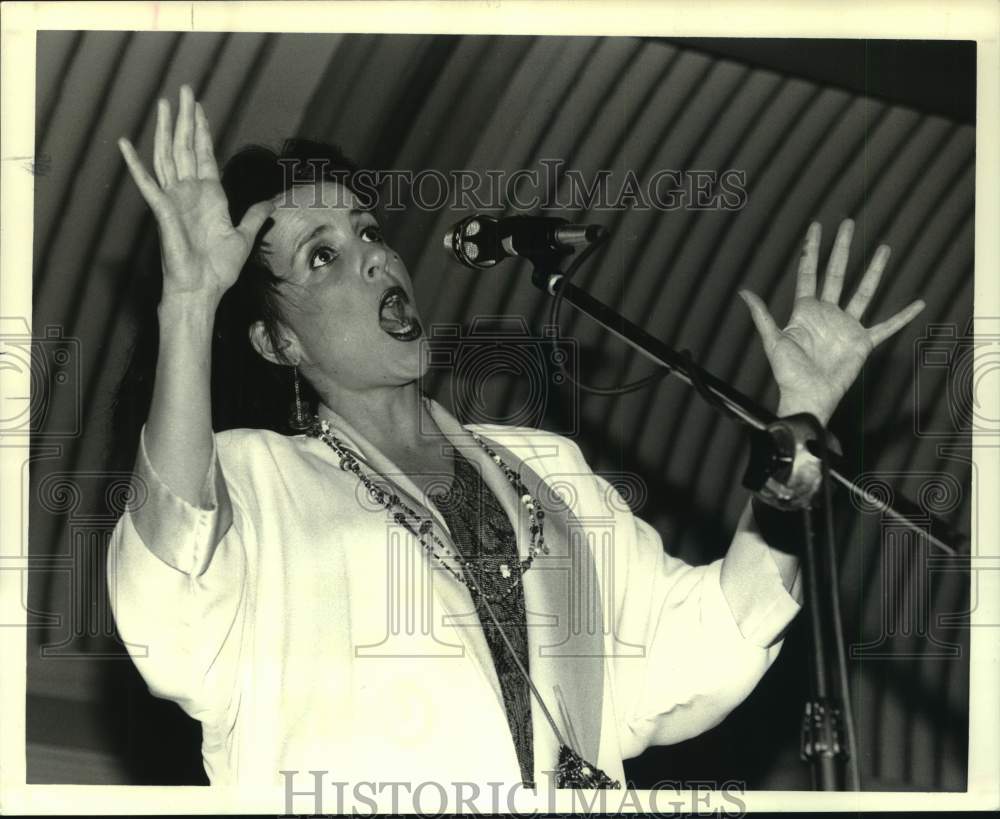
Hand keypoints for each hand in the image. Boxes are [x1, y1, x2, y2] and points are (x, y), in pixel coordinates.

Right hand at [118, 85, 273, 302]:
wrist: (202, 289)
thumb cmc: (218, 269)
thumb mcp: (244, 237)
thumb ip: (254, 216)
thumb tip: (270, 204)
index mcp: (209, 195)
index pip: (204, 154)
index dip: (203, 130)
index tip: (199, 107)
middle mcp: (189, 192)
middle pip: (185, 146)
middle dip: (185, 118)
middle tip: (183, 89)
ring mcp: (174, 199)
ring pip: (167, 156)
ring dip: (166, 129)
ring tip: (164, 104)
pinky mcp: (163, 210)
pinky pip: (146, 183)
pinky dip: (135, 163)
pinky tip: (125, 143)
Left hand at [739, 219, 924, 425]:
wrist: (808, 396)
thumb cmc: (788, 373)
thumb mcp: (772, 341)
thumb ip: (762, 316)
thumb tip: (744, 292)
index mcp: (805, 311)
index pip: (809, 272)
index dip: (812, 250)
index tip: (817, 227)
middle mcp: (828, 313)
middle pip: (837, 273)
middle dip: (842, 248)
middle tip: (849, 223)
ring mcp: (846, 326)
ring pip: (864, 291)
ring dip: (874, 270)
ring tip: (885, 248)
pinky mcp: (862, 342)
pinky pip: (887, 326)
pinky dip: (902, 316)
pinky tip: (918, 303)